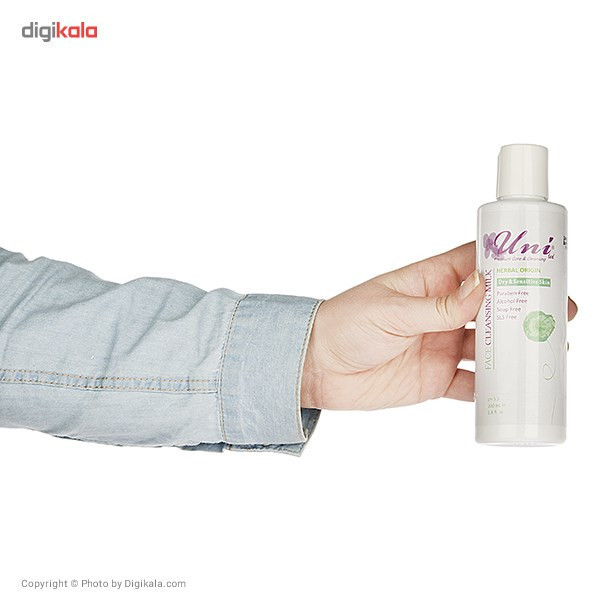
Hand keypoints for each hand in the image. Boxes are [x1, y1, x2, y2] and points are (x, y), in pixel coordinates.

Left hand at [301, 241, 577, 409]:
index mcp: (431, 282)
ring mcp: (440, 345)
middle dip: (526, 309)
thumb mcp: (391, 310)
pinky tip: (514, 391)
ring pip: (488, 346)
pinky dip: (493, 389)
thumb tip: (484, 285)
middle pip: (494, 307)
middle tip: (561, 314)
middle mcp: (441, 312)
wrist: (318, 367)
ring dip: (516, 350)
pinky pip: (471, 384)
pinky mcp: (434, 378)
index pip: (478, 265)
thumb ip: (438, 305)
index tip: (546, 264)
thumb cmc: (345, 324)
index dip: (512, 263)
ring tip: (549, 353)